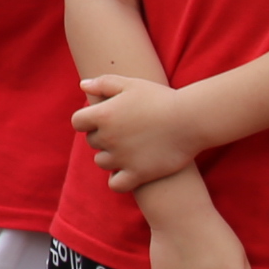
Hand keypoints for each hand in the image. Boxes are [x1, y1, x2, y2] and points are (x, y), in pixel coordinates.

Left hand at [71, 70, 204, 190]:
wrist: (191, 119)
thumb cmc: (161, 98)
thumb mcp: (132, 84)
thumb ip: (104, 83)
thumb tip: (82, 85)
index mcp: (103, 115)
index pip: (77, 122)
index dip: (88, 120)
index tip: (103, 119)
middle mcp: (108, 138)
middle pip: (92, 142)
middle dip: (103, 137)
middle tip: (125, 132)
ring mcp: (122, 158)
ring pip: (102, 162)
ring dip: (111, 157)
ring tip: (129, 149)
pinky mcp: (138, 174)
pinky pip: (115, 184)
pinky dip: (118, 180)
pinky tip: (128, 172)